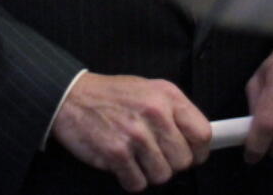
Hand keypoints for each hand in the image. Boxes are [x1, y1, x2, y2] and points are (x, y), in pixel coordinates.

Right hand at [52, 72, 210, 191]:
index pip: (202, 134)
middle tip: (155, 154)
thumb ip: (173, 111)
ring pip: (162, 176)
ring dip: (149, 172)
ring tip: (136, 156)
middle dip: (170, 163)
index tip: (192, 154)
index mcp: (166, 96)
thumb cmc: (111, 95)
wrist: (70, 96)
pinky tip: (121, 162)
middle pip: (183, 160)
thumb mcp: (148, 89)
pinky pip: (137, 184)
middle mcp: (154, 113)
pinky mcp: (116, 153)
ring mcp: (135, 134)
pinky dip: (130, 179)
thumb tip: (196, 139)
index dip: (199, 151)